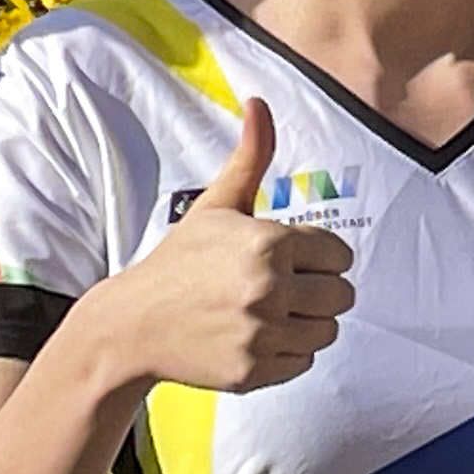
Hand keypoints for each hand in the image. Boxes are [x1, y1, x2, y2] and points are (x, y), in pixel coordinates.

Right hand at [92, 99, 354, 396]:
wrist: (132, 324)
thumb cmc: (180, 261)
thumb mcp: (217, 205)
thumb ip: (250, 156)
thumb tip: (258, 102)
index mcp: (270, 242)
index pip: (340, 255)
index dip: (320, 258)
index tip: (292, 260)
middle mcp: (269, 288)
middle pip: (341, 296)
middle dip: (318, 292)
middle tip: (282, 289)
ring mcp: (261, 333)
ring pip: (327, 332)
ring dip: (306, 324)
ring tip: (270, 312)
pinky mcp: (253, 371)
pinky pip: (303, 363)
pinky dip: (287, 354)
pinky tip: (255, 337)